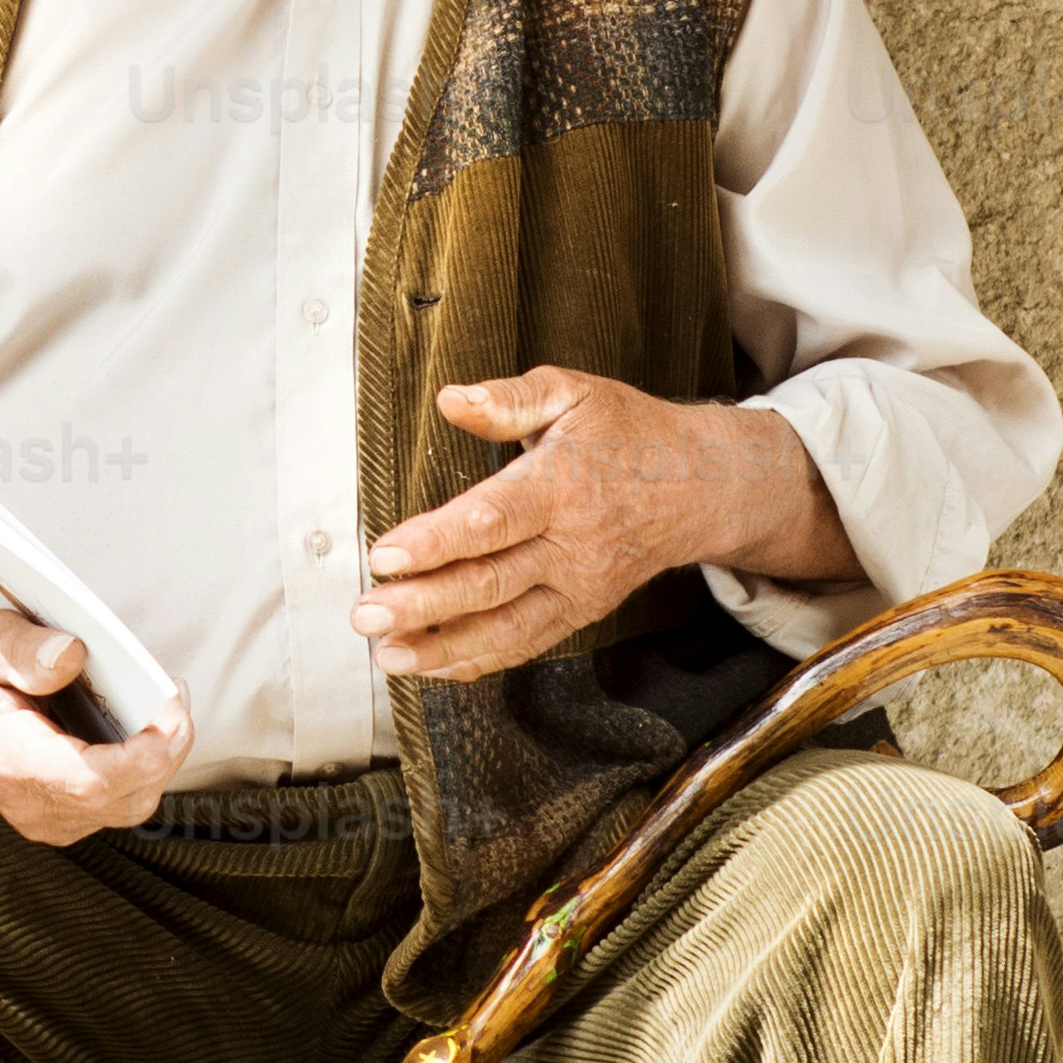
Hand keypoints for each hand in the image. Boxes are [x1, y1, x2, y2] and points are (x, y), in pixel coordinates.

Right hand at [0, 600, 187, 847]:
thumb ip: (26, 649)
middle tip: (175, 694)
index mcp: (8, 763)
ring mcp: (46, 818)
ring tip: (165, 706)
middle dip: (166, 748)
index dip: (144, 754)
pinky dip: (142, 769)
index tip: (171, 710)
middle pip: (126, 798)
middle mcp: (29, 804)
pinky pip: (119, 804)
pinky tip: (143, 729)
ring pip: (130, 805)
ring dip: (160, 758)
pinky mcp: (59, 817)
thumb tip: (73, 655)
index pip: (91, 782)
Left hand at [358, 372, 845, 683]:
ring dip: (441, 648)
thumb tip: (451, 399)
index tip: (383, 556)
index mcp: (562, 486)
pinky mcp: (582, 612)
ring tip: (385, 656)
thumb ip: (510, 400)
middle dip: (421, 605)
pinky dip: (477, 661)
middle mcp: (572, 545)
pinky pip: (526, 645)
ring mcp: (579, 587)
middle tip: (363, 615)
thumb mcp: (573, 394)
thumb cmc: (625, 433)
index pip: (492, 521)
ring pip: (505, 628)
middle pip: (489, 584)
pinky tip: (430, 668)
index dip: (435, 542)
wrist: (699, 486)